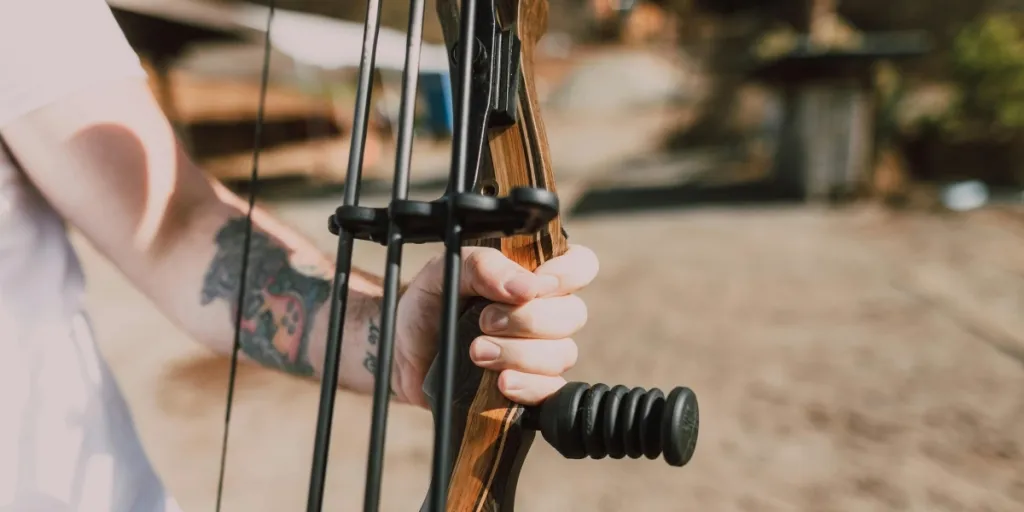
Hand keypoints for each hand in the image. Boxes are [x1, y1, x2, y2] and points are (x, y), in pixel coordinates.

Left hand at [393, 245, 598, 407]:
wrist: (401, 352)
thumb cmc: (429, 303)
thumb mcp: (446, 271)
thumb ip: (485, 267)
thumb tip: (528, 287)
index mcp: (534, 276)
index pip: (581, 266)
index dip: (568, 275)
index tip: (535, 286)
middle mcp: (546, 314)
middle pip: (573, 315)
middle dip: (528, 320)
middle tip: (484, 321)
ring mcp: (541, 354)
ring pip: (562, 354)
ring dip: (519, 355)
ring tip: (477, 353)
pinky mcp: (530, 390)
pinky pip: (551, 392)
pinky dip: (528, 387)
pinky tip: (502, 385)